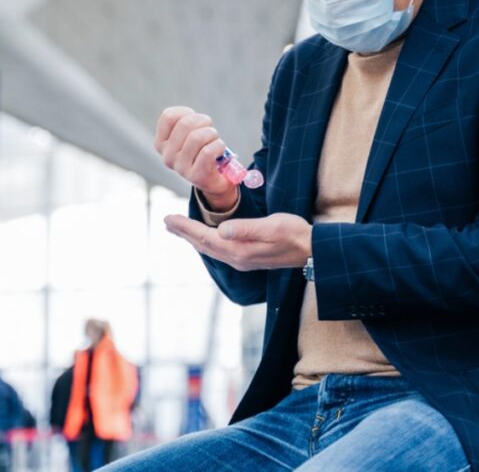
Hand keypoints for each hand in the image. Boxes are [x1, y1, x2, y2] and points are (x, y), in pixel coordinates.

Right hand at [154, 106, 237, 208]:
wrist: (214, 180)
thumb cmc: (202, 151)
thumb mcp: (188, 135)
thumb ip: (186, 122)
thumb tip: (195, 118)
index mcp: (161, 144)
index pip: (168, 116)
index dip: (187, 113)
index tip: (196, 121)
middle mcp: (167, 157)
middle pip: (185, 124)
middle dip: (204, 121)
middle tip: (210, 130)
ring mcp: (181, 168)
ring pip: (197, 137)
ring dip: (212, 134)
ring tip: (215, 140)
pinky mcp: (196, 176)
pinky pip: (208, 152)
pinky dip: (219, 146)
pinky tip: (220, 150)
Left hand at [164, 212, 311, 270]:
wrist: (313, 251)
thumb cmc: (294, 234)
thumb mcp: (272, 227)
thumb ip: (246, 229)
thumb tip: (222, 230)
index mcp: (239, 250)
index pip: (205, 237)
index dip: (186, 228)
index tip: (169, 218)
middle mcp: (237, 259)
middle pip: (203, 244)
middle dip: (184, 233)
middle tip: (166, 222)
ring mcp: (241, 260)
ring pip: (210, 248)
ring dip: (193, 238)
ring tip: (179, 229)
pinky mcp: (247, 258)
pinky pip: (219, 250)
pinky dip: (206, 242)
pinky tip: (204, 238)